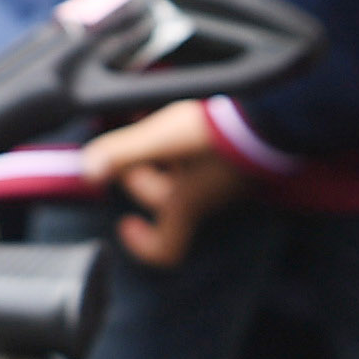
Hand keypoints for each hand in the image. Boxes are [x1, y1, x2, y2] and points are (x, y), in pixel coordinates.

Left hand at [83, 103, 254, 268]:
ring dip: (160, 152)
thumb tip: (88, 172)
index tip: (126, 223)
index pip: (166, 249)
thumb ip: (122, 153)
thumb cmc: (218, 133)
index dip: (143, 245)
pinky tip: (175, 109)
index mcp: (186, 204)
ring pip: (181, 175)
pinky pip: (200, 158)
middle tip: (131, 139)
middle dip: (141, 172)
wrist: (271, 115)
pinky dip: (181, 140)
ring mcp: (223, 180)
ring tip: (149, 115)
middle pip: (164, 200)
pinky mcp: (235, 157)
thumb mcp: (163, 138)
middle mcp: (206, 198)